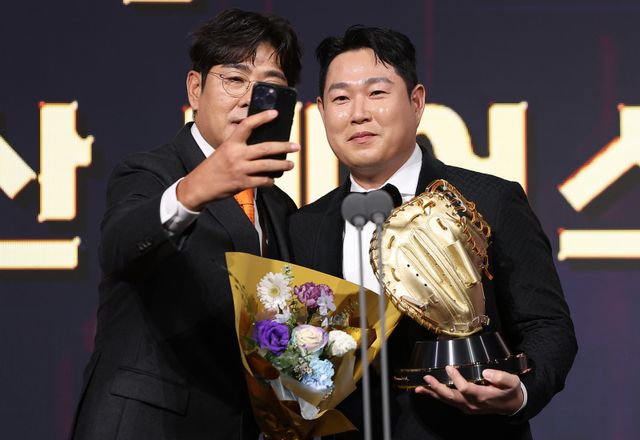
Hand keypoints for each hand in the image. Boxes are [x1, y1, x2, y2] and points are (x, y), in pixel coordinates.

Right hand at [177, 109, 299, 209]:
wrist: (199, 185)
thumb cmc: (214, 167)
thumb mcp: (223, 151)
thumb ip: (239, 147)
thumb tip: (264, 148)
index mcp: (230, 143)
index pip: (247, 125)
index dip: (262, 117)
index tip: (275, 113)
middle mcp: (236, 155)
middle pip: (265, 148)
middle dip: (284, 147)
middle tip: (296, 146)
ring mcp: (240, 169)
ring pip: (268, 166)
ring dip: (282, 165)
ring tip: (291, 165)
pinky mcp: (242, 183)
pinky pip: (262, 181)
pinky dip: (270, 181)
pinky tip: (272, 180)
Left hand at [415, 366, 523, 415]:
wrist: (511, 405)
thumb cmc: (510, 390)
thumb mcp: (512, 382)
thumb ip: (501, 377)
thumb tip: (486, 372)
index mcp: (483, 396)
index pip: (465, 388)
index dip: (456, 378)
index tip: (449, 367)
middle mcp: (472, 403)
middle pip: (451, 397)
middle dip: (437, 388)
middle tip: (427, 378)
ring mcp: (467, 407)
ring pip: (447, 401)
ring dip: (432, 394)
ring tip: (418, 388)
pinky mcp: (464, 406)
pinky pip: (447, 402)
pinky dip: (435, 396)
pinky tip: (425, 391)